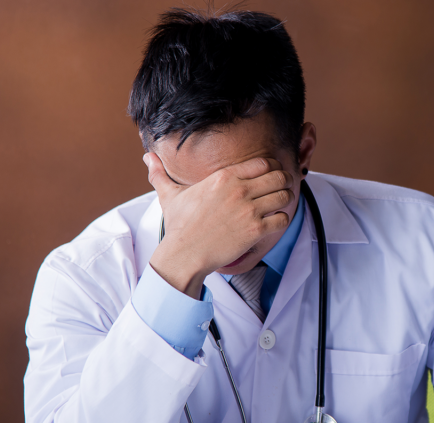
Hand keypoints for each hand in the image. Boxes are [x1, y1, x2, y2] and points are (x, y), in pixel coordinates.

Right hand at [144, 152, 293, 297]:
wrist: (184, 254)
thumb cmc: (179, 226)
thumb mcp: (169, 195)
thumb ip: (161, 174)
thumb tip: (147, 158)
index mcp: (224, 177)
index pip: (263, 163)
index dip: (273, 168)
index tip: (272, 175)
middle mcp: (239, 190)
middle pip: (279, 176)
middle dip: (284, 181)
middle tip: (282, 189)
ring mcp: (248, 210)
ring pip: (284, 196)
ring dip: (285, 200)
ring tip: (279, 206)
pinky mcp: (255, 230)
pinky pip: (282, 218)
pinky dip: (283, 220)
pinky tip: (274, 223)